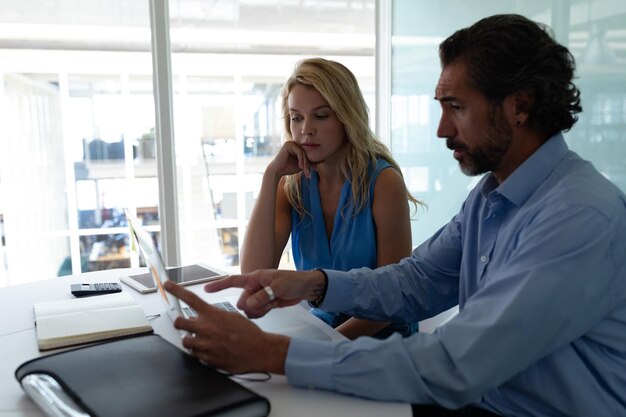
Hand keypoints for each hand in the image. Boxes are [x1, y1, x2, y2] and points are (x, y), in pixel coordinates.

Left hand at [163, 281, 288, 373]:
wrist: (259, 351)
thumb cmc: (248, 333)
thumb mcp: (232, 317)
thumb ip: (213, 316)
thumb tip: (199, 317)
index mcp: (213, 315)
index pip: (190, 298)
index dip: (176, 290)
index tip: (167, 285)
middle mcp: (206, 329)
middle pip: (178, 323)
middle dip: (181, 323)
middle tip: (187, 325)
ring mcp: (205, 345)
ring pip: (185, 341)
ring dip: (191, 340)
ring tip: (205, 340)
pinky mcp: (207, 359)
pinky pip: (195, 355)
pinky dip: (200, 352)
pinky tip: (212, 350)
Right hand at [204, 269, 325, 318]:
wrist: (304, 288)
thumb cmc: (293, 280)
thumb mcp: (279, 286)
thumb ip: (264, 295)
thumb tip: (249, 305)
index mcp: (254, 278)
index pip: (233, 281)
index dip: (219, 285)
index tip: (206, 289)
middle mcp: (253, 288)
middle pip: (242, 302)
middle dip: (252, 305)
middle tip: (268, 301)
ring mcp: (258, 297)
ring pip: (249, 310)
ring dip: (260, 310)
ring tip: (273, 302)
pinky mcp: (264, 305)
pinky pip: (256, 314)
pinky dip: (263, 313)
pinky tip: (272, 306)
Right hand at [267, 141, 313, 178]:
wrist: (277, 171)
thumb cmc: (288, 169)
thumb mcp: (301, 165)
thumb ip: (308, 162)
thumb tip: (321, 161)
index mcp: (297, 147)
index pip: (307, 154)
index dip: (312, 162)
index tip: (316, 170)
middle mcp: (294, 143)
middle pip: (306, 153)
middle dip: (309, 163)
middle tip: (309, 172)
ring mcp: (291, 143)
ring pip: (303, 153)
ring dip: (305, 163)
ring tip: (305, 171)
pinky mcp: (289, 145)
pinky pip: (299, 152)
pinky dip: (301, 160)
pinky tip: (300, 167)